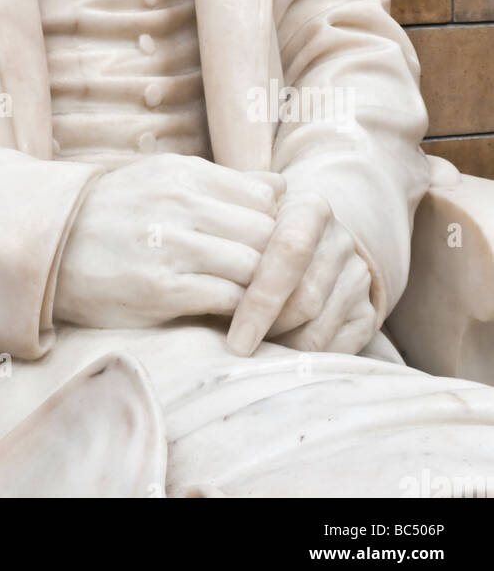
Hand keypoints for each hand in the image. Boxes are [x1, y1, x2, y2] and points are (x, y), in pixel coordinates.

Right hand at [54, 155, 284, 329]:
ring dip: (263, 290)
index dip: (276, 225)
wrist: (47, 250)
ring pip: (254, 266)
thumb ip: (219, 183)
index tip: (272, 247)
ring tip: (260, 303)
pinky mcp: (161, 290)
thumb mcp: (160, 179)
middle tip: (278, 283)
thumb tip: (282, 188)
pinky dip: (242, 312)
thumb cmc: (111, 216)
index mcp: (183, 172)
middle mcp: (180, 202)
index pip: (265, 196)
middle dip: (278, 260)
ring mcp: (171, 245)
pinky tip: (236, 318)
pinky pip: (228, 300)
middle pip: (267, 232)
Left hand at [226, 190, 375, 357]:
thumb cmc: (257, 233)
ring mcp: (358, 277)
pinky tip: (279, 358)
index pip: (289, 251)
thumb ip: (226, 228)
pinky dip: (304, 361)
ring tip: (253, 352)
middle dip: (268, 330)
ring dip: (282, 348)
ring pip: (319, 329)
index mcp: (310, 209)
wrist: (308, 238)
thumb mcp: (243, 217)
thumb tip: (201, 261)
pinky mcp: (368, 312)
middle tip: (238, 349)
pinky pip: (338, 350)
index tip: (235, 341)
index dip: (261, 300)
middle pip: (305, 299)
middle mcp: (340, 241)